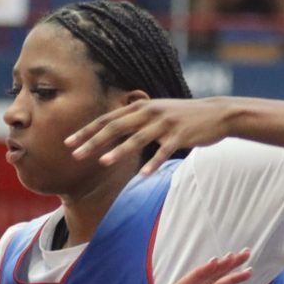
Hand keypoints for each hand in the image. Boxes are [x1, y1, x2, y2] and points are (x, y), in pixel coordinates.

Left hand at [66, 98, 232, 175]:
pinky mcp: (181, 135)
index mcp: (139, 107)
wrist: (216, 113)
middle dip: (94, 141)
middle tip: (75, 155)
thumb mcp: (154, 113)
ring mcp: (165, 123)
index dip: (86, 131)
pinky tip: (143, 175)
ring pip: (138, 138)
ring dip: (119, 151)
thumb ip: (131, 121)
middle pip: (116, 127)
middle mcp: (149, 112)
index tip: (67, 143)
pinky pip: (164, 151)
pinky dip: (154, 163)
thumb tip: (106, 132)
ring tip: (103, 163)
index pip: (106, 119)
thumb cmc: (179, 116)